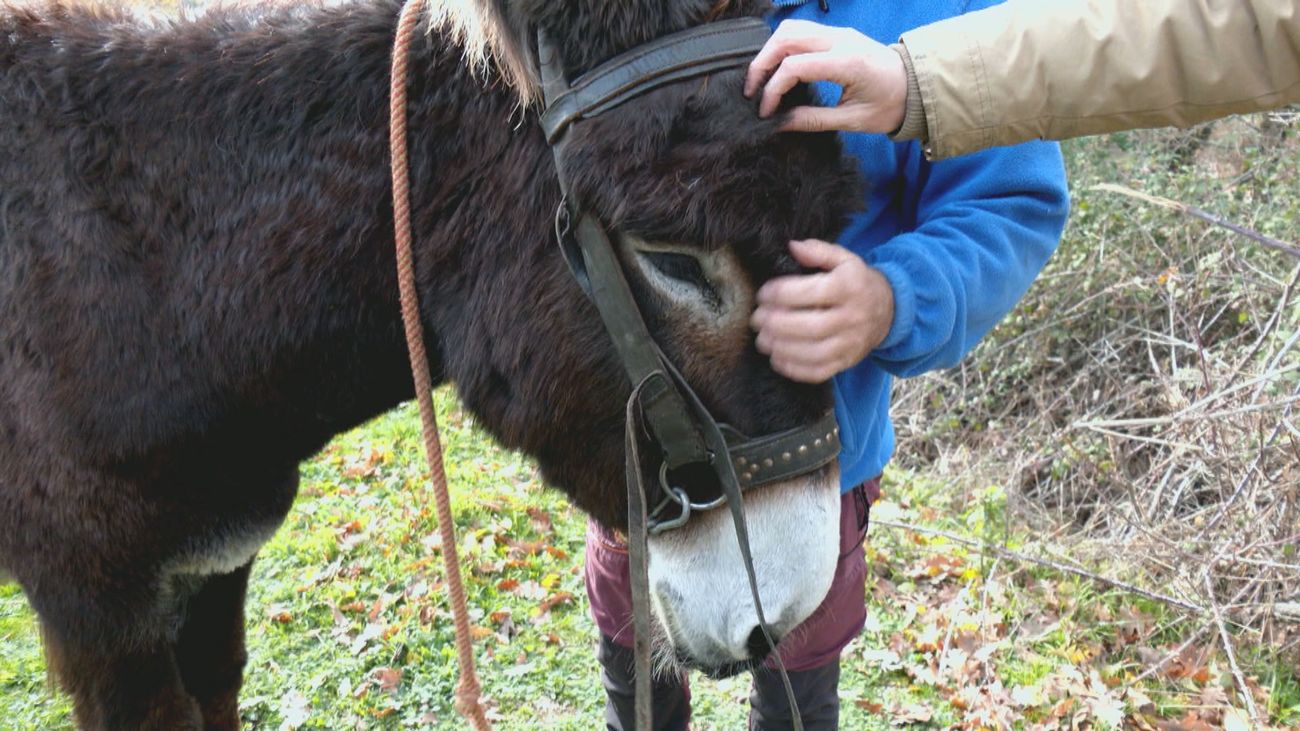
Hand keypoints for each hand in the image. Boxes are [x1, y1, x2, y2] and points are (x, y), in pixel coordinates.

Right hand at [744, 19, 907, 134]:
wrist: (917, 87)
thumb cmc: (891, 105)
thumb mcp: (853, 121)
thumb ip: (813, 120)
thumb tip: (779, 124)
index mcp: (847, 62)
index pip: (794, 67)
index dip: (772, 90)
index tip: (765, 112)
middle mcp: (841, 39)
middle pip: (785, 38)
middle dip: (761, 64)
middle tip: (751, 91)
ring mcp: (839, 32)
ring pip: (790, 29)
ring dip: (769, 52)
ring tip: (761, 79)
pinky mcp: (837, 34)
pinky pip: (801, 31)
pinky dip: (782, 47)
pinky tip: (778, 69)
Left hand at [750, 240, 894, 382]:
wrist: (888, 310)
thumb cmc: (856, 283)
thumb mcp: (844, 259)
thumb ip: (818, 251)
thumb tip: (792, 247)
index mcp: (849, 288)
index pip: (811, 292)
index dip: (781, 293)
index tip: (763, 294)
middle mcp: (852, 317)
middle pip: (811, 327)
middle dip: (777, 324)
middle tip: (757, 319)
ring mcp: (850, 343)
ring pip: (814, 353)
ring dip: (782, 348)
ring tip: (762, 339)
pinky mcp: (846, 362)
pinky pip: (819, 372)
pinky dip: (794, 369)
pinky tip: (777, 358)